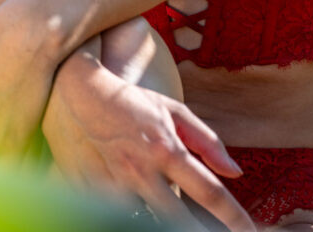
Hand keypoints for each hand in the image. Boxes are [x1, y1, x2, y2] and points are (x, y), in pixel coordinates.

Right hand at [42, 58, 253, 231]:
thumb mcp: (173, 111)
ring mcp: (115, 186)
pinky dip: (131, 217)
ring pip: (148, 223)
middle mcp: (142, 172)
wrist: (76, 95)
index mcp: (167, 150)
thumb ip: (207, 141)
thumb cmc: (130, 103)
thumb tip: (236, 172)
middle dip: (199, 231)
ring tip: (172, 217)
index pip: (209, 192)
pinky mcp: (91, 195)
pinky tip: (140, 212)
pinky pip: (117, 218)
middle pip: (180, 222)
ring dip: (163, 222)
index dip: (234, 218)